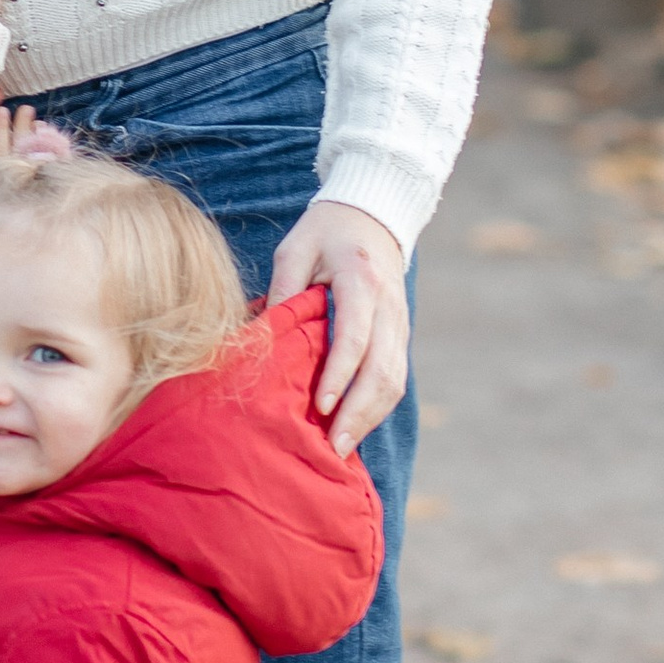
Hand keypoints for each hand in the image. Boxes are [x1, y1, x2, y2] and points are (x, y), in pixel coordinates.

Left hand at [266, 196, 408, 457]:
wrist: (373, 214)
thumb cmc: (325, 232)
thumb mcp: (294, 249)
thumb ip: (282, 291)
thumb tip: (263, 340)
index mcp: (362, 280)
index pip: (355, 336)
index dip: (340, 375)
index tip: (321, 407)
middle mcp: (389, 305)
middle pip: (382, 368)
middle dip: (359, 412)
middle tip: (333, 447)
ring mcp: (400, 322)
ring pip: (395, 379)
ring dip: (371, 417)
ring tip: (342, 447)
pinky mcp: (401, 334)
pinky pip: (395, 377)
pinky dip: (377, 406)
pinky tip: (354, 426)